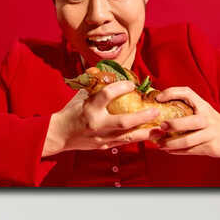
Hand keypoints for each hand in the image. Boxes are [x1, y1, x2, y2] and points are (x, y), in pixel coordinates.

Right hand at [43, 79, 166, 157]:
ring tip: (159, 127)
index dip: (121, 87)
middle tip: (156, 110)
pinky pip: (123, 143)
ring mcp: (101, 137)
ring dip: (145, 132)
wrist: (59, 135)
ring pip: (127, 136)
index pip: (107, 94)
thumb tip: (110, 73)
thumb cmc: (71, 112)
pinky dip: (136, 138)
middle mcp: (97, 124)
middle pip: (124, 121)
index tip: (132, 84)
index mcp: (89, 108)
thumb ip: (96, 86)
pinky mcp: (103, 146)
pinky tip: (148, 135)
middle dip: (142, 117)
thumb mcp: (81, 96)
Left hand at [152, 86, 219, 158]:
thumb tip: (159, 101)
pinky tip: (168, 150)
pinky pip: (190, 151)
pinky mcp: (211, 148)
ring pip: (187, 141)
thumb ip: (186, 104)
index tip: (158, 99)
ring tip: (159, 144)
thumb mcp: (203, 107)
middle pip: (189, 123)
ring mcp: (210, 135)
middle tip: (160, 127)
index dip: (171, 93)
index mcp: (203, 106)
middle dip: (173, 125)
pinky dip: (176, 151)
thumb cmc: (211, 119)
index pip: (187, 93)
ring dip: (170, 143)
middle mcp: (207, 120)